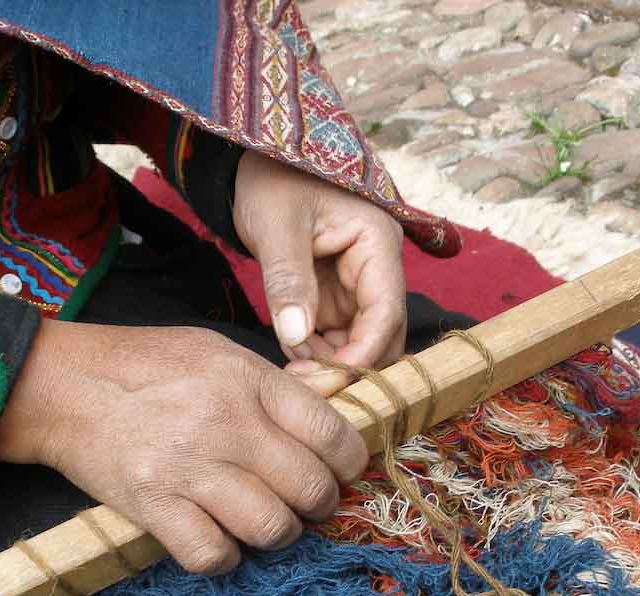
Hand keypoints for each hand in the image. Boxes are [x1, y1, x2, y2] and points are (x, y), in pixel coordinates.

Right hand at [0, 319, 368, 574]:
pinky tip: (218, 537)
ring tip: (264, 521)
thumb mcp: (218, 352)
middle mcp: (225, 423)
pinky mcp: (152, 506)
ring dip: (277, 534)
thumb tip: (332, 418)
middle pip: (310, 489)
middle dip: (319, 506)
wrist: (61, 385)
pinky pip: (213, 555)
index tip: (343, 473)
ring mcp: (188, 468)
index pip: (331, 434)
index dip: (350, 464)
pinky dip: (224, 556)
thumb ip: (274, 386)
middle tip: (306, 504)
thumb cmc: (146, 366)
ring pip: (271, 529)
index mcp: (248, 381)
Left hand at [233, 150, 406, 393]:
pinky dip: (315, 354)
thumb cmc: (272, 180)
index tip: (334, 381)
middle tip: (306, 387)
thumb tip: (295, 336)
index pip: (386, 311)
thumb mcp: (276, 226)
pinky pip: (335, 338)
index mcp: (377, 243)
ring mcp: (356, 286)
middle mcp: (375, 268)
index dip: (364, 352)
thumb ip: (288, 281)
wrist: (252, 165)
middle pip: (381, 335)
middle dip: (349, 366)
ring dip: (329, 364)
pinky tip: (290, 355)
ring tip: (291, 372)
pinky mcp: (334, 297)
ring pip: (358, 343)